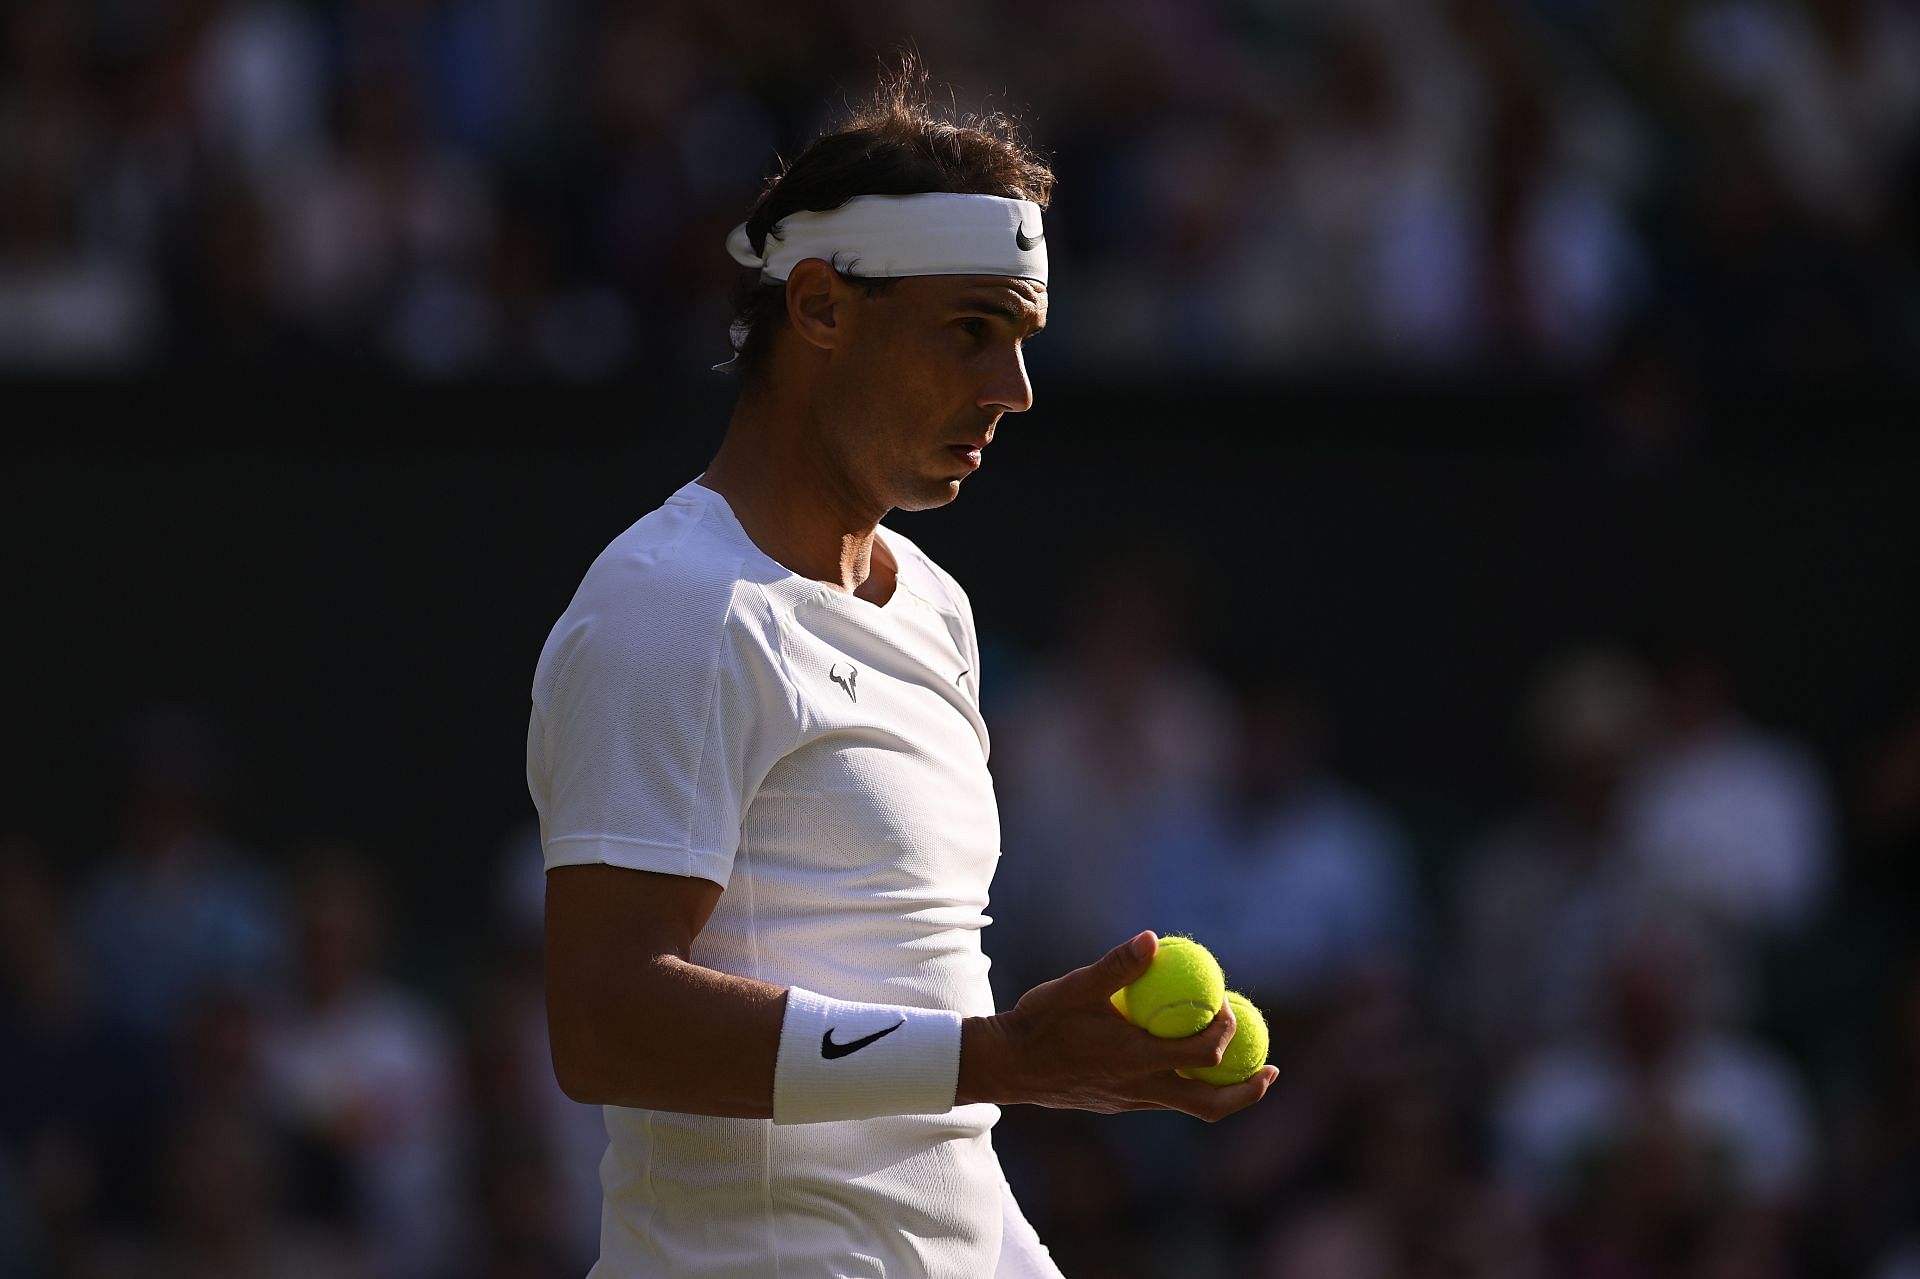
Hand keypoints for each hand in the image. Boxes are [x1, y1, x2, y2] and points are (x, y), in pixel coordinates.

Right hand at [958, 932, 1278, 1120]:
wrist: (1006, 1065)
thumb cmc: (1039, 1022)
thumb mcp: (1075, 987)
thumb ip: (1117, 966)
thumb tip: (1153, 938)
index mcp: (1134, 1060)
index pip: (1201, 1054)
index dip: (1225, 1031)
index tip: (1227, 1001)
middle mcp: (1139, 1090)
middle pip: (1210, 1105)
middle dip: (1248, 1091)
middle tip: (1270, 1068)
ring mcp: (1130, 1102)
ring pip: (1190, 1107)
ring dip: (1222, 1090)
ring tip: (1244, 1066)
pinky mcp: (1120, 1104)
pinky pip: (1168, 1100)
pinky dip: (1190, 1085)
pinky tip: (1187, 1058)